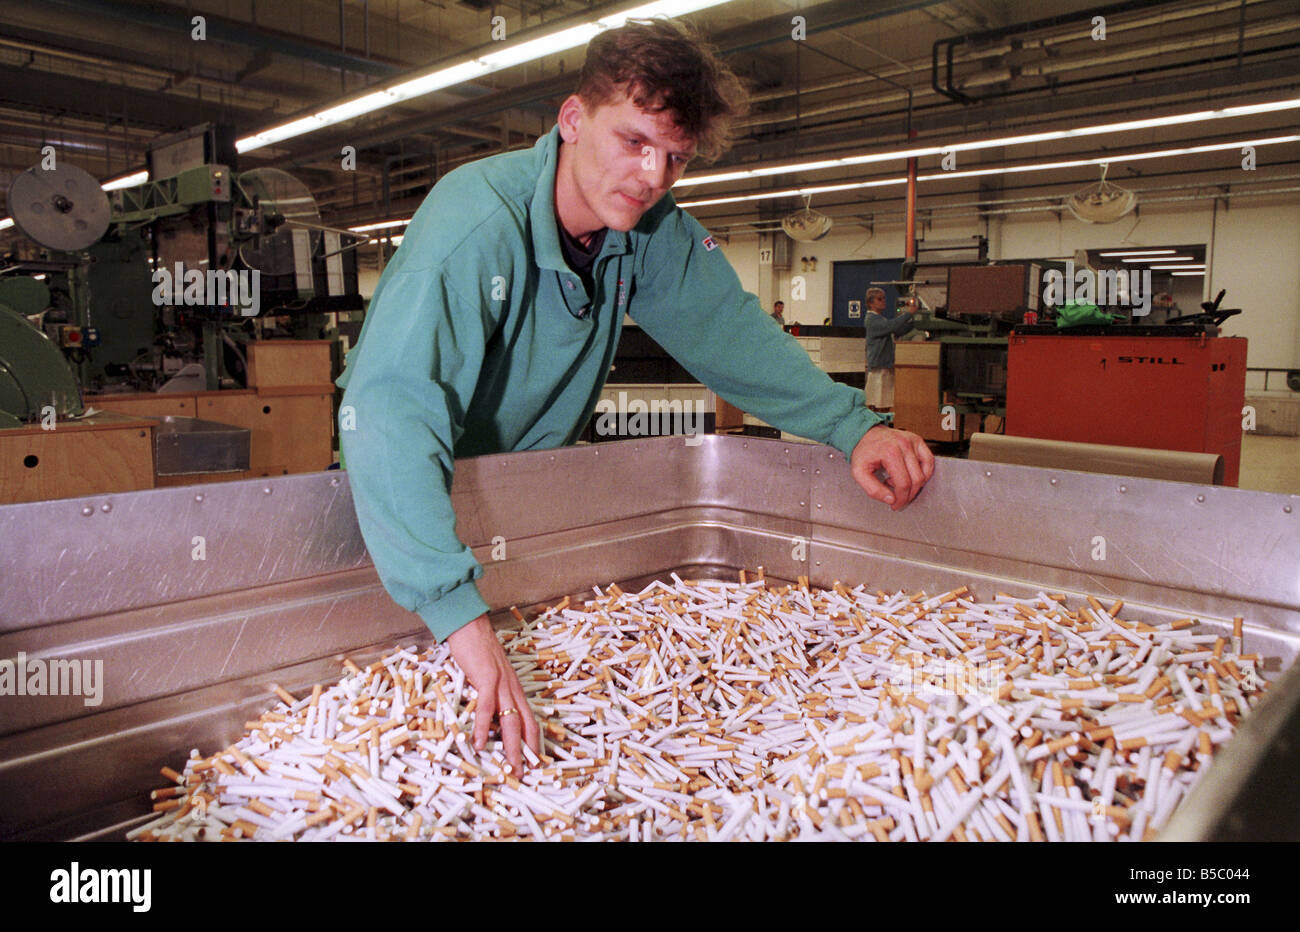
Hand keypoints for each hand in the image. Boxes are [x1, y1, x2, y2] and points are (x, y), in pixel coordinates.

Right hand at [446, 613, 539, 772]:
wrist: (469, 624)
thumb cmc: (476, 649)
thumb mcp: (489, 674)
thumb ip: (491, 692)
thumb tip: (487, 715)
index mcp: (514, 688)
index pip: (529, 719)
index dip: (533, 741)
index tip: (533, 761)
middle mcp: (512, 688)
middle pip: (524, 725)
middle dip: (525, 752)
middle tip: (524, 773)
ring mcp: (501, 683)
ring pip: (510, 721)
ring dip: (510, 747)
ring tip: (510, 767)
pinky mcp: (486, 678)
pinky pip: (486, 708)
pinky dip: (484, 727)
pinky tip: (480, 743)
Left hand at [850, 424, 934, 510]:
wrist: (865, 434)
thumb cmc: (863, 452)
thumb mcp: (859, 473)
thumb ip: (873, 489)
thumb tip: (891, 499)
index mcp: (890, 452)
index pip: (903, 484)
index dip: (901, 498)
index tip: (895, 505)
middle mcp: (904, 445)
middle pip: (916, 480)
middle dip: (909, 495)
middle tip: (899, 499)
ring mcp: (913, 441)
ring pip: (925, 472)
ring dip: (915, 484)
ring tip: (900, 484)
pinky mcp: (918, 440)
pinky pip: (929, 461)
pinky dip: (924, 473)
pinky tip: (912, 476)